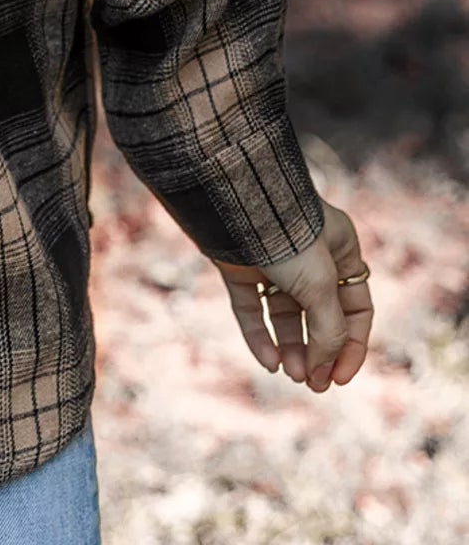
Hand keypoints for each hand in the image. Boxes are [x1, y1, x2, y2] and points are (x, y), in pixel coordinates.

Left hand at [212, 198, 372, 393]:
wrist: (233, 204)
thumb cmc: (288, 236)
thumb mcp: (321, 286)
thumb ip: (328, 330)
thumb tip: (323, 366)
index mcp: (341, 249)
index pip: (356, 308)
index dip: (352, 346)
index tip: (341, 378)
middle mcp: (309, 256)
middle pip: (320, 316)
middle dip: (318, 352)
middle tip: (314, 385)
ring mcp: (273, 261)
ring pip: (285, 315)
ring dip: (291, 348)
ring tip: (294, 375)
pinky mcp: (240, 266)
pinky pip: (251, 309)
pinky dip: (259, 336)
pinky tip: (269, 362)